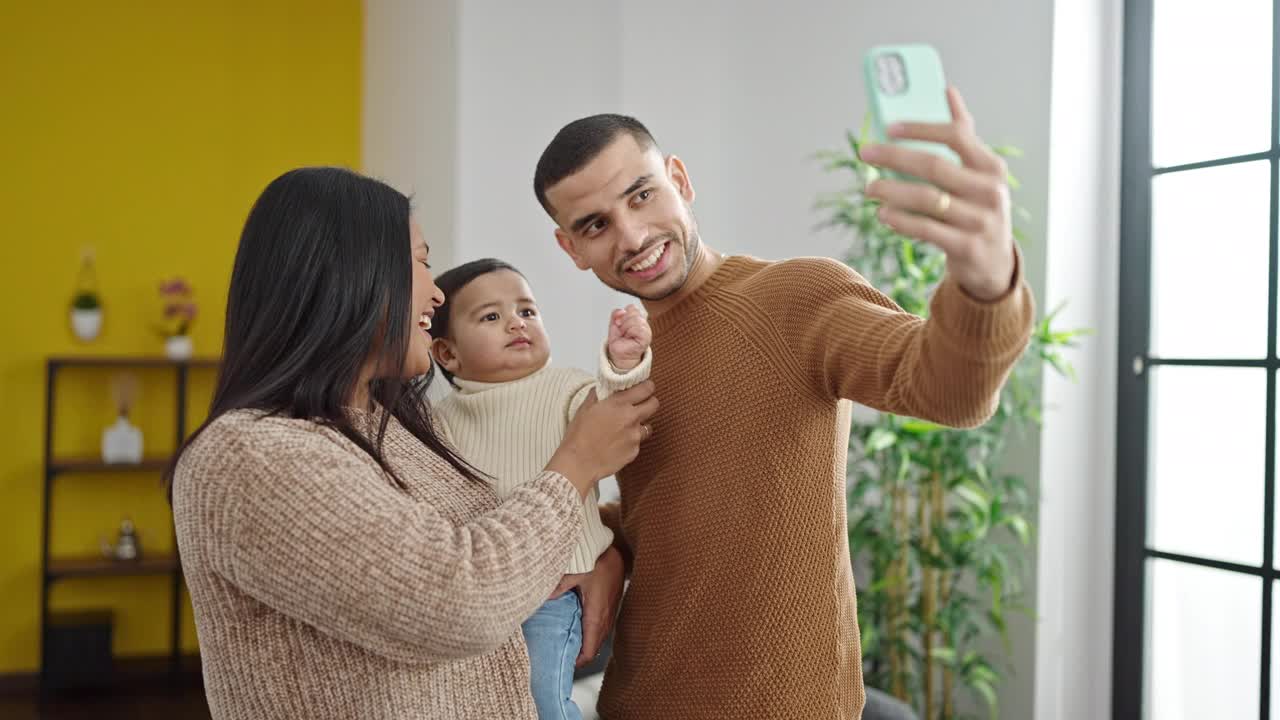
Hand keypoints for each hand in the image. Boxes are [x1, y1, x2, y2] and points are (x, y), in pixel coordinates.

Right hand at [546, 382, 657, 496]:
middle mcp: (631, 418)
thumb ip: (598, 394)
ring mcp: (635, 436)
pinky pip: (638, 442)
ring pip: (648, 425)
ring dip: (640, 424)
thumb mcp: (585, 408)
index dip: (647, 387)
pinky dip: (631, 441)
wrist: (579, 463)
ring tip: (625, 428)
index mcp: (618, 404)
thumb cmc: (578, 436)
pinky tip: (617, 443)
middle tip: (641, 405)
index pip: (646, 388)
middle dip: (649, 402)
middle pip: (654, 404)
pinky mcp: (634, 451)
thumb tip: (605, 387)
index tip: (644, 387)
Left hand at [550, 546, 624, 667]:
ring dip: (587, 645)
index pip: (590, 650)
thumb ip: (559, 586)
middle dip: (581, 656)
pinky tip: (579, 628)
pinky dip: (592, 634)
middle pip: (595, 648)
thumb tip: (543, 598)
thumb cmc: (596, 561)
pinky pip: (602, 628)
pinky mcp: (610, 606)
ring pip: (599, 638)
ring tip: (570, 645)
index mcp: (596, 615)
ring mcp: (609, 612)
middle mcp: (605, 618)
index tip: (566, 664)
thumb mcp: (575, 573)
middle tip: (564, 657)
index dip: (579, 661)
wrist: (613, 551)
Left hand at [606, 305, 650, 370]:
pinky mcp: (647, 337)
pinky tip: (629, 337)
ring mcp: (646, 330)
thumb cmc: (619, 340)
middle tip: (621, 330)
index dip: (623, 314)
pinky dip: (630, 332)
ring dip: (625, 328)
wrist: (619, 354)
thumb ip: (616, 313)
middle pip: (634, 311)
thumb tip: (622, 311)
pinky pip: (638, 328)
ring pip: (636, 319)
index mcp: (637, 318)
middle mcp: (643, 322)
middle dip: (623, 321)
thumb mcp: (614, 323)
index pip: (632, 307)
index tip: (619, 324)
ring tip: (625, 334)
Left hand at [861, 86, 1015, 301]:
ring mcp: (981, 221)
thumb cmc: (977, 208)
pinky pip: (925, 229)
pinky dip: (900, 220)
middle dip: (894, 156)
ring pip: (926, 199)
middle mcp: (990, 191)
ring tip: (869, 187)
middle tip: (865, 153)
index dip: (921, 128)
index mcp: (991, 167)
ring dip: (891, 190)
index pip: (957, 136)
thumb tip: (948, 90)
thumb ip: (964, 136)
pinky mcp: (967, 247)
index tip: (889, 126)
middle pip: (934, 166)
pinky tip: (883, 214)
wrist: (993, 264)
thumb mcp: (978, 174)